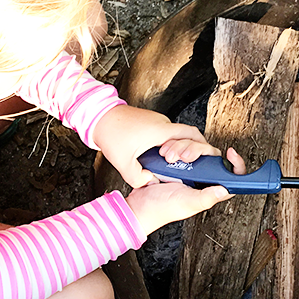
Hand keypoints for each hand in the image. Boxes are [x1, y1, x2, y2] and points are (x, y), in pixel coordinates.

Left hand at [93, 105, 221, 187]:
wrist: (98, 116)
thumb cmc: (111, 134)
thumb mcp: (123, 163)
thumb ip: (139, 178)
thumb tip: (151, 183)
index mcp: (161, 131)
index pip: (192, 135)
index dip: (200, 148)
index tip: (195, 161)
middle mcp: (163, 123)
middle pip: (188, 135)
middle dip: (190, 150)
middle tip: (180, 163)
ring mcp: (157, 122)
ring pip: (176, 135)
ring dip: (177, 148)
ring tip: (167, 161)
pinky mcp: (150, 123)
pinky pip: (166, 134)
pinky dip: (168, 145)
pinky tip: (159, 156)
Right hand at [124, 148, 245, 234]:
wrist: (138, 204)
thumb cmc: (161, 209)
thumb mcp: (187, 203)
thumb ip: (206, 197)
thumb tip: (225, 189)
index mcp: (208, 190)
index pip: (230, 178)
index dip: (235, 166)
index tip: (231, 154)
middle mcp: (200, 180)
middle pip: (211, 156)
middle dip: (197, 150)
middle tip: (184, 157)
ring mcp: (188, 171)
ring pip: (195, 149)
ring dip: (182, 147)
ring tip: (170, 157)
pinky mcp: (175, 164)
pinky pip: (180, 147)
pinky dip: (174, 146)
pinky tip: (166, 152)